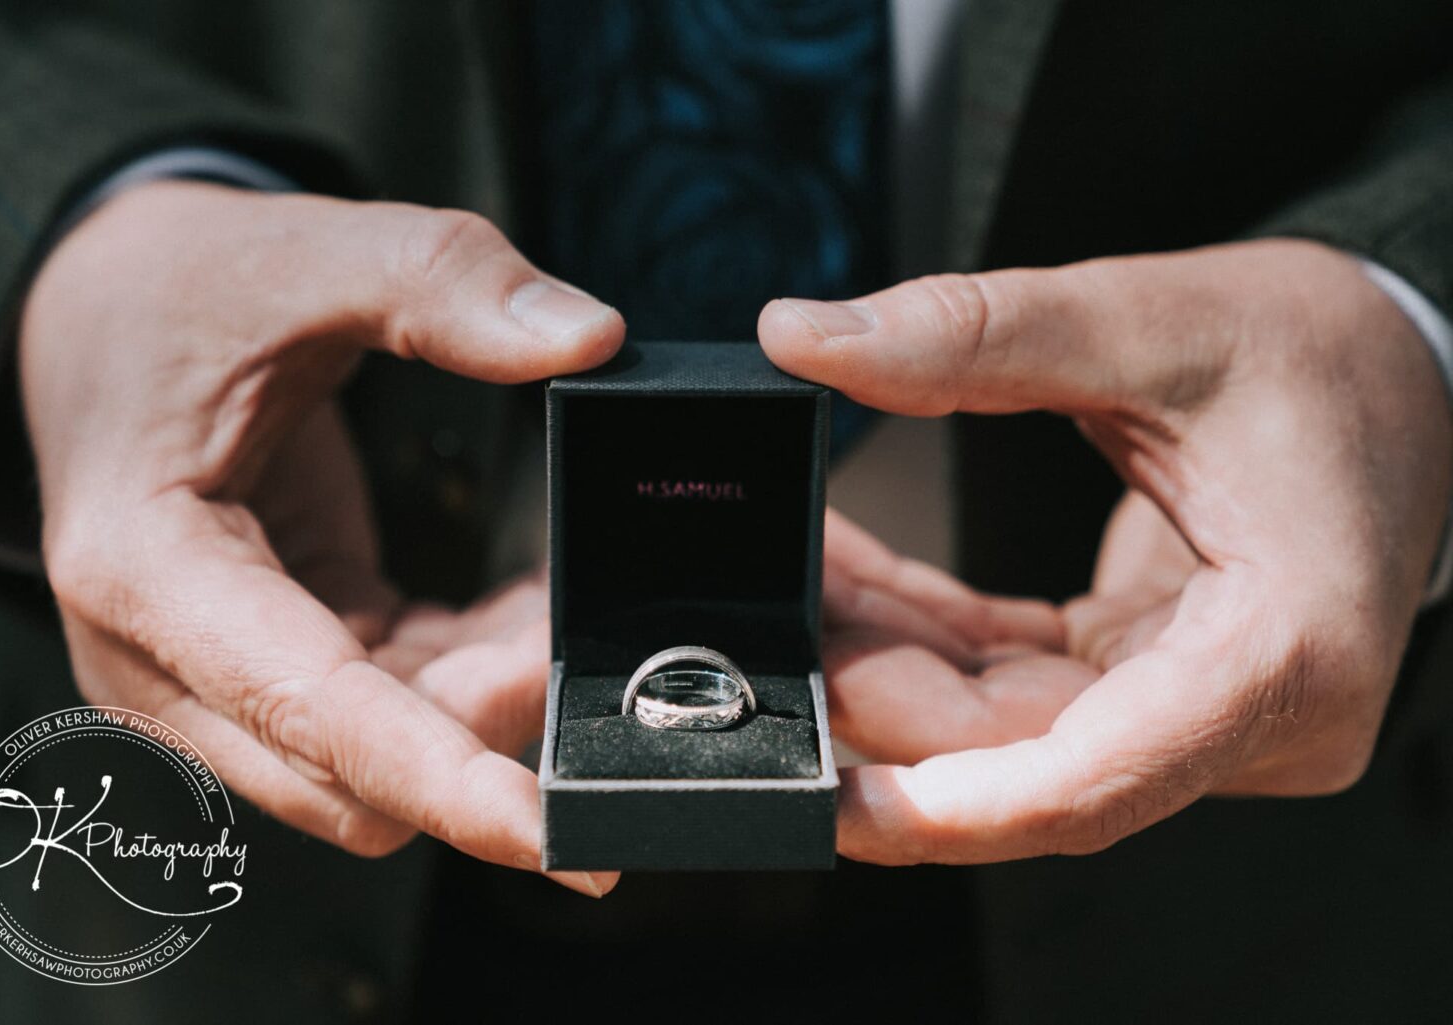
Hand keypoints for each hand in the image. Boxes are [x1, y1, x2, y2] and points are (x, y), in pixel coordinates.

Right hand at [21, 181, 623, 894]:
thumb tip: (591, 339)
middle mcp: (164, 661)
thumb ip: (441, 283)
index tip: (543, 827)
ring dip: (490, 708)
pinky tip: (530, 612)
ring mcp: (217, 681)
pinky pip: (397, 714)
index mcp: (148, 571)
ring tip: (569, 609)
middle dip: (486, 737)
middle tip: (589, 643)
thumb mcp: (299, 254)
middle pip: (353, 778)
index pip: (310, 712)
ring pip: (385, 766)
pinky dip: (473, 679)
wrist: (98, 315)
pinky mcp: (274, 670)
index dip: (436, 777)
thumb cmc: (174, 291)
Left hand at [759, 239, 1452, 863]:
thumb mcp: (1146, 321)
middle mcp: (1252, 715)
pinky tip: (860, 585)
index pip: (1096, 783)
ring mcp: (1205, 712)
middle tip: (769, 622)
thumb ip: (974, 335)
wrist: (1404, 366)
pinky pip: (1022, 688)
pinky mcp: (1162, 684)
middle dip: (884, 694)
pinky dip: (937, 641)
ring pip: (1008, 729)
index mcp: (1283, 650)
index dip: (952, 809)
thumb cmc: (1321, 350)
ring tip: (803, 579)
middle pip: (1027, 758)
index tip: (835, 800)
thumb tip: (803, 336)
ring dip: (895, 661)